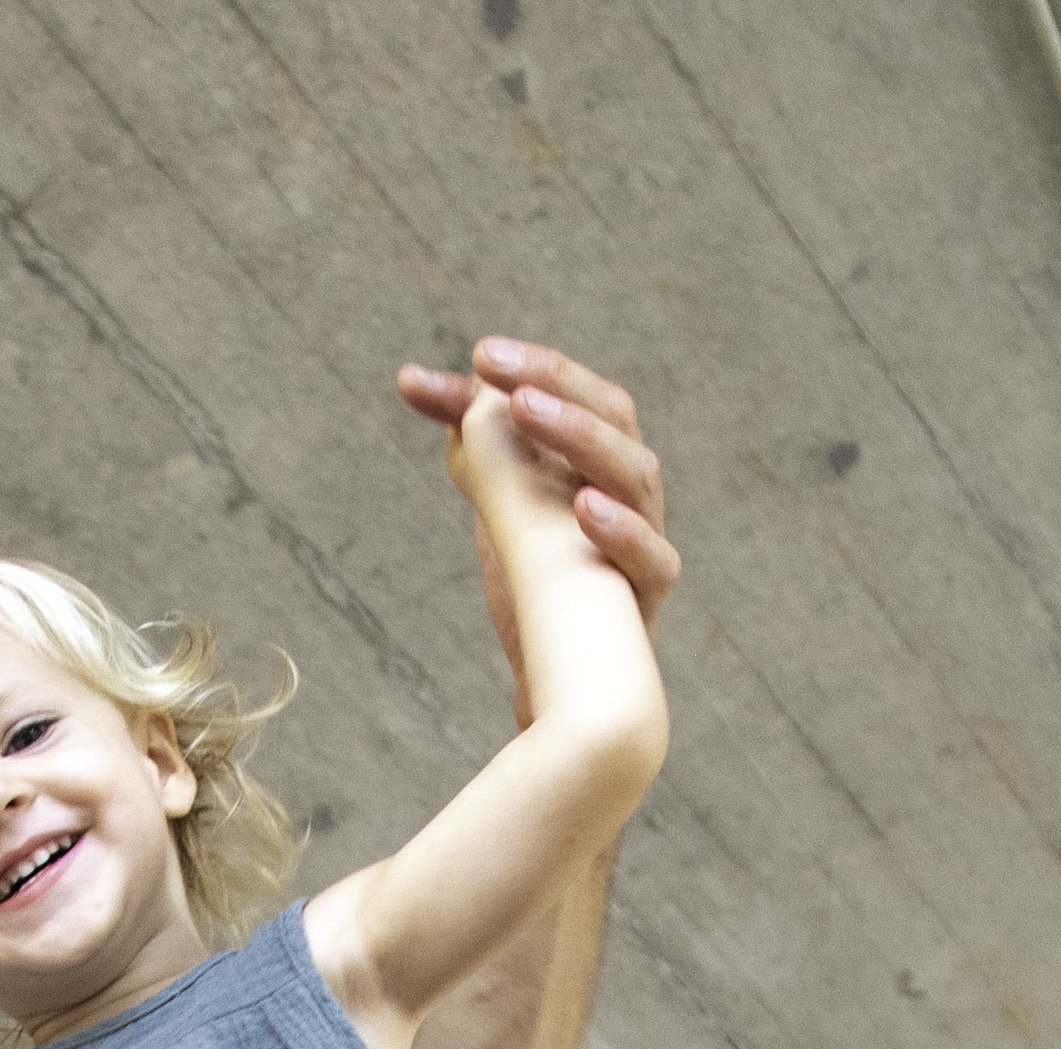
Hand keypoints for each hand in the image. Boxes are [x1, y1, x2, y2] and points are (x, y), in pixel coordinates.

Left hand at [396, 337, 679, 720]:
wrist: (559, 680)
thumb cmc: (538, 581)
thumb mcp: (499, 504)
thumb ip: (470, 440)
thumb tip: (408, 378)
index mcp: (601, 459)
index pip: (582, 393)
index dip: (537, 369)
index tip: (480, 355)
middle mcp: (631, 489)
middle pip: (615, 418)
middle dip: (558, 391)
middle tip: (500, 381)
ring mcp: (647, 539)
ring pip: (636, 476)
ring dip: (582, 440)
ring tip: (527, 415)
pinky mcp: (649, 599)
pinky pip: (653, 559)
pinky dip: (622, 532)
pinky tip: (584, 509)